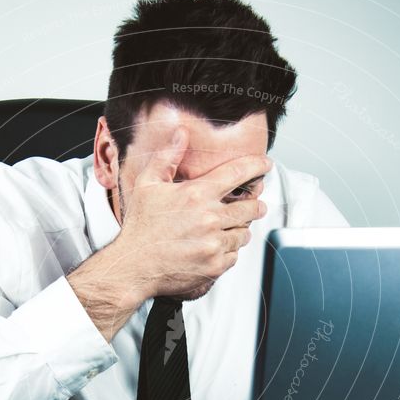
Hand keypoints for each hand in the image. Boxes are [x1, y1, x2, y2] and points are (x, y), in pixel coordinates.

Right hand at [111, 127, 270, 298]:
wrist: (133, 266)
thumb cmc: (139, 227)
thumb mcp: (147, 185)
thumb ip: (167, 157)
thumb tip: (181, 133)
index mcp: (197, 195)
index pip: (238, 173)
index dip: (257, 166)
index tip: (265, 165)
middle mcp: (210, 219)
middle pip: (251, 207)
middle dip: (256, 205)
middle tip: (256, 205)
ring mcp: (214, 244)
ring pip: (244, 233)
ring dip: (241, 230)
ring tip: (230, 229)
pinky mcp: (215, 265)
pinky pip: (235, 255)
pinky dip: (229, 251)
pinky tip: (216, 247)